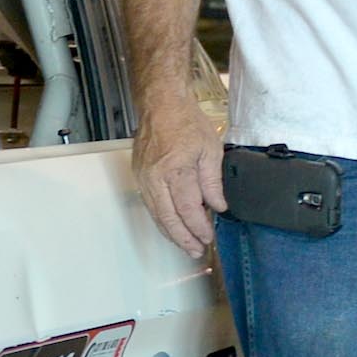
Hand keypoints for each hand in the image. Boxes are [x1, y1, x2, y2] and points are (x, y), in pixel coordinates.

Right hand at [132, 85, 226, 257]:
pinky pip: (150, 205)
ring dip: (171, 233)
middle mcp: (155, 178)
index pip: (187, 209)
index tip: (209, 237)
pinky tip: (173, 226)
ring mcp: (143, 178)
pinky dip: (162, 219)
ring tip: (186, 245)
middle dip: (183, 239)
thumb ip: (213, 182)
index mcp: (175, 170)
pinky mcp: (138, 177)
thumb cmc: (186, 122)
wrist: (160, 105)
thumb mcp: (211, 149)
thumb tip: (217, 207)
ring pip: (156, 215)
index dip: (198, 227)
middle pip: (168, 218)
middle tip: (196, 251)